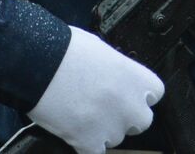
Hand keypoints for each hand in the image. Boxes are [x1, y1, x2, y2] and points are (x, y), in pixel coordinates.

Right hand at [28, 26, 164, 153]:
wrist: (38, 64)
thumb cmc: (66, 51)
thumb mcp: (103, 52)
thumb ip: (119, 71)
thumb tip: (118, 80)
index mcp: (135, 77)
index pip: (155, 94)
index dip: (140, 95)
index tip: (129, 94)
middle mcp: (129, 103)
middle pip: (141, 121)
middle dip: (126, 117)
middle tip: (105, 108)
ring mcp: (111, 125)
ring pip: (116, 138)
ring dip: (102, 131)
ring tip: (82, 114)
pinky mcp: (88, 142)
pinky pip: (94, 152)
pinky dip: (85, 145)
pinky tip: (74, 130)